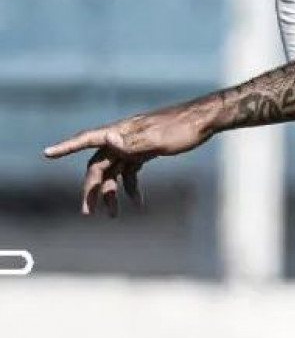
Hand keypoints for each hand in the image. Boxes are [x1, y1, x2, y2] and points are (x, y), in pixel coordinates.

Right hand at [43, 105, 211, 215]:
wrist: (205, 121)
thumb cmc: (182, 128)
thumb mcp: (158, 138)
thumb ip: (133, 142)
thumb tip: (109, 140)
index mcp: (120, 131)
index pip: (87, 139)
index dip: (66, 146)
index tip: (47, 153)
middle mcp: (122, 138)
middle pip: (98, 165)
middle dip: (91, 189)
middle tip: (88, 212)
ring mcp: (133, 145)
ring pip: (114, 172)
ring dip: (111, 193)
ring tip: (113, 216)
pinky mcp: (145, 152)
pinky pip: (131, 172)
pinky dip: (131, 187)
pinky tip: (138, 203)